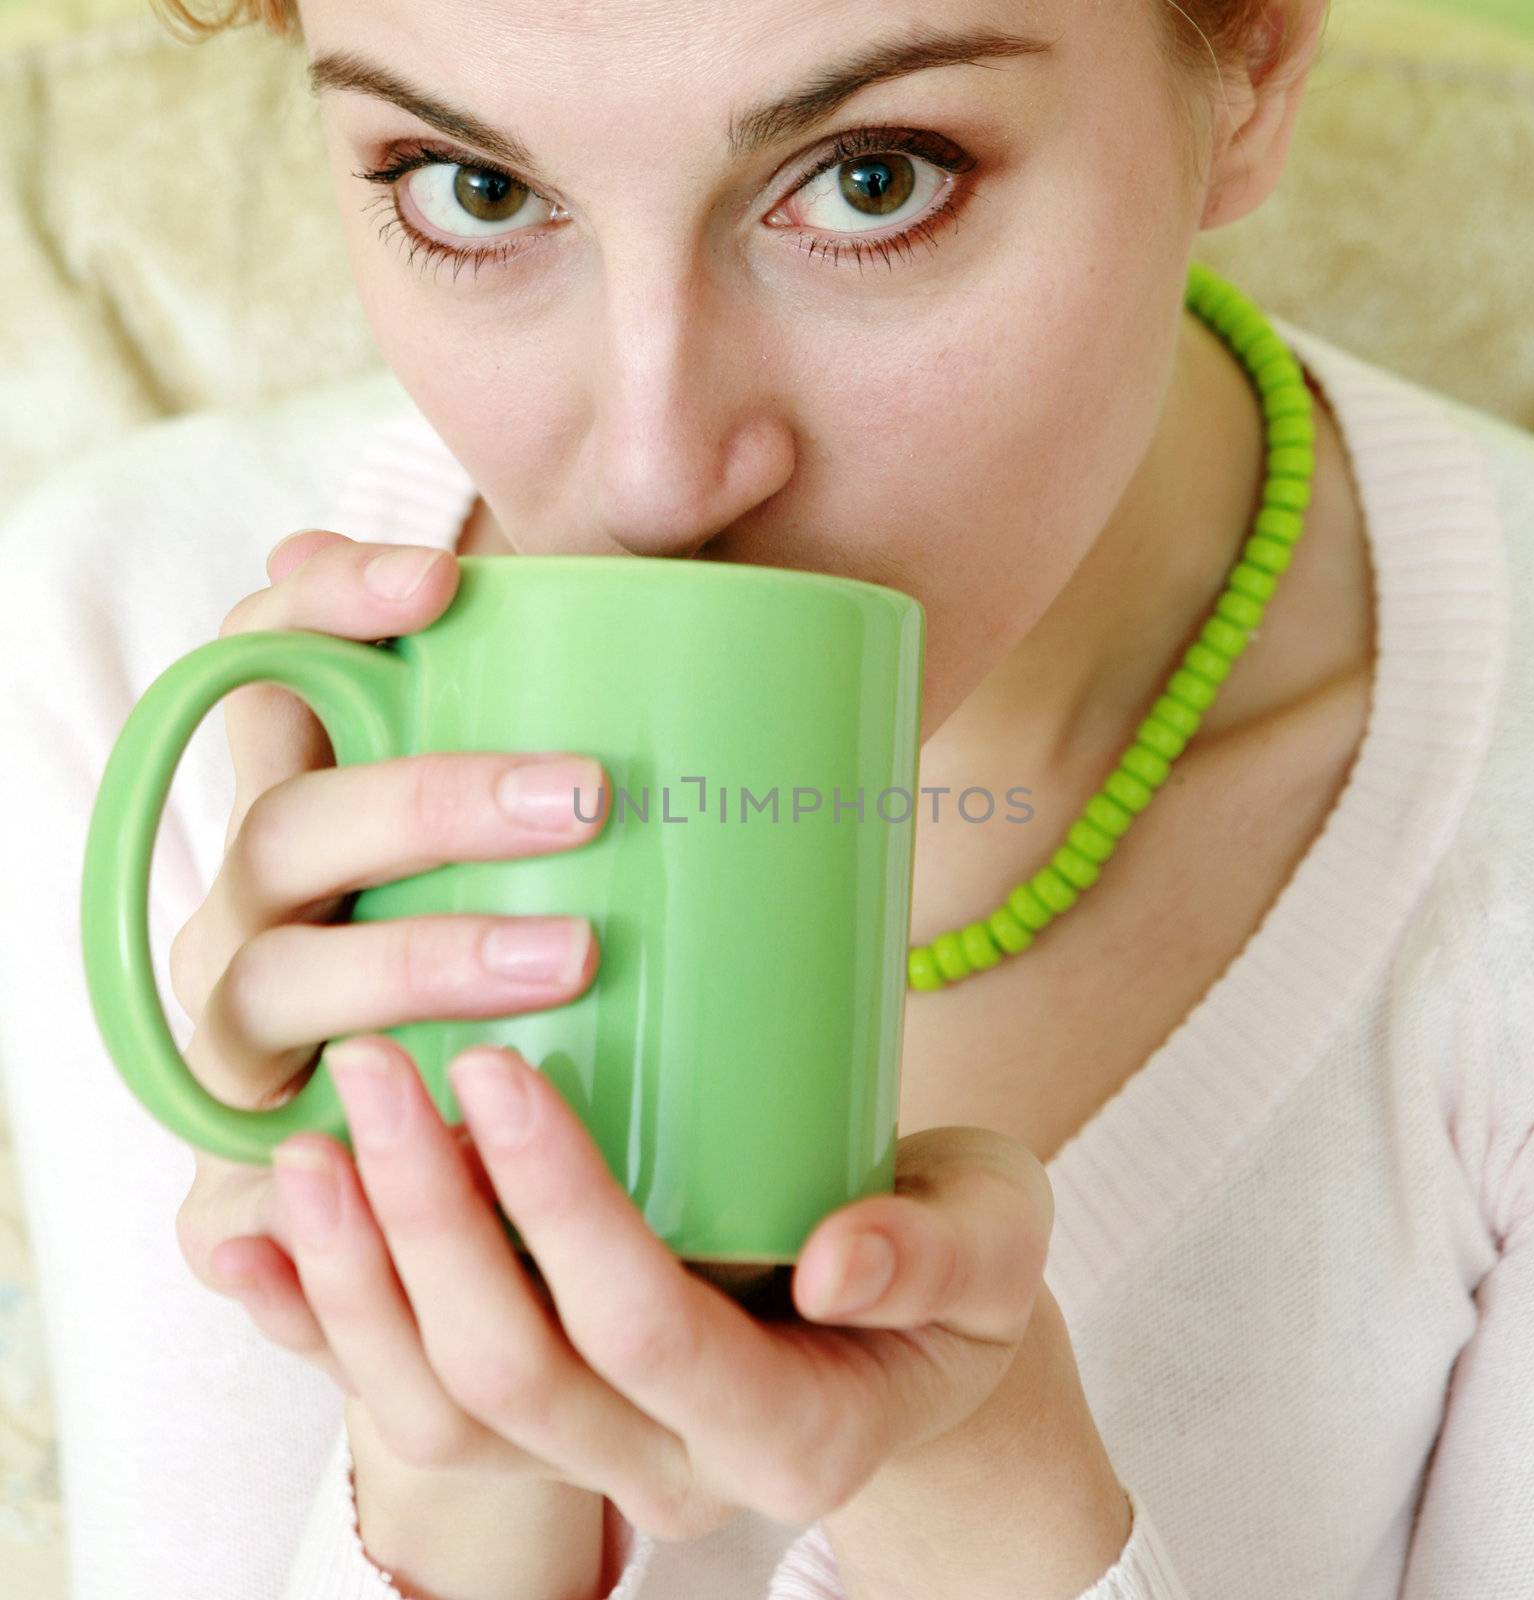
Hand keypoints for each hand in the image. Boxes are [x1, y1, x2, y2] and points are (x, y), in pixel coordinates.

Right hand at [167, 528, 604, 1399]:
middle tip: (582, 796)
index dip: (328, 603)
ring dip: (406, 960)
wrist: (517, 1102)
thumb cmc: (560, 893)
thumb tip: (757, 445)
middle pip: (291, 815)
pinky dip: (296, 1169)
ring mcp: (253, 1007)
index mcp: (326, 775)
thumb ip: (659, 612)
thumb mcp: (594, 758)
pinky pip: (246, 1154)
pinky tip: (392, 1163)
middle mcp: (267, 884)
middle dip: (422, 797)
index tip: (444, 583)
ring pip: (279, 975)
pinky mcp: (272, 1135)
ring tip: (567, 959)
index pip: (275, 651)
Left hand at [265, 1027, 1061, 1542]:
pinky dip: (320, 1327)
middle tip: (382, 1067)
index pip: (651, 1334)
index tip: (504, 1068)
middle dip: (430, 1223)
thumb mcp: (995, 1244)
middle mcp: (676, 1471)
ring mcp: (601, 1456)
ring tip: (307, 1142)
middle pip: (514, 1375)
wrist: (917, 1331)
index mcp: (795, 1432)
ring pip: (441, 1406)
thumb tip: (839, 1263)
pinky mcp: (550, 1415)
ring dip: (358, 1277)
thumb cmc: (964, 1270)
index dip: (564, 1211)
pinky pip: (413, 1398)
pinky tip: (250, 1247)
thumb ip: (933, 1255)